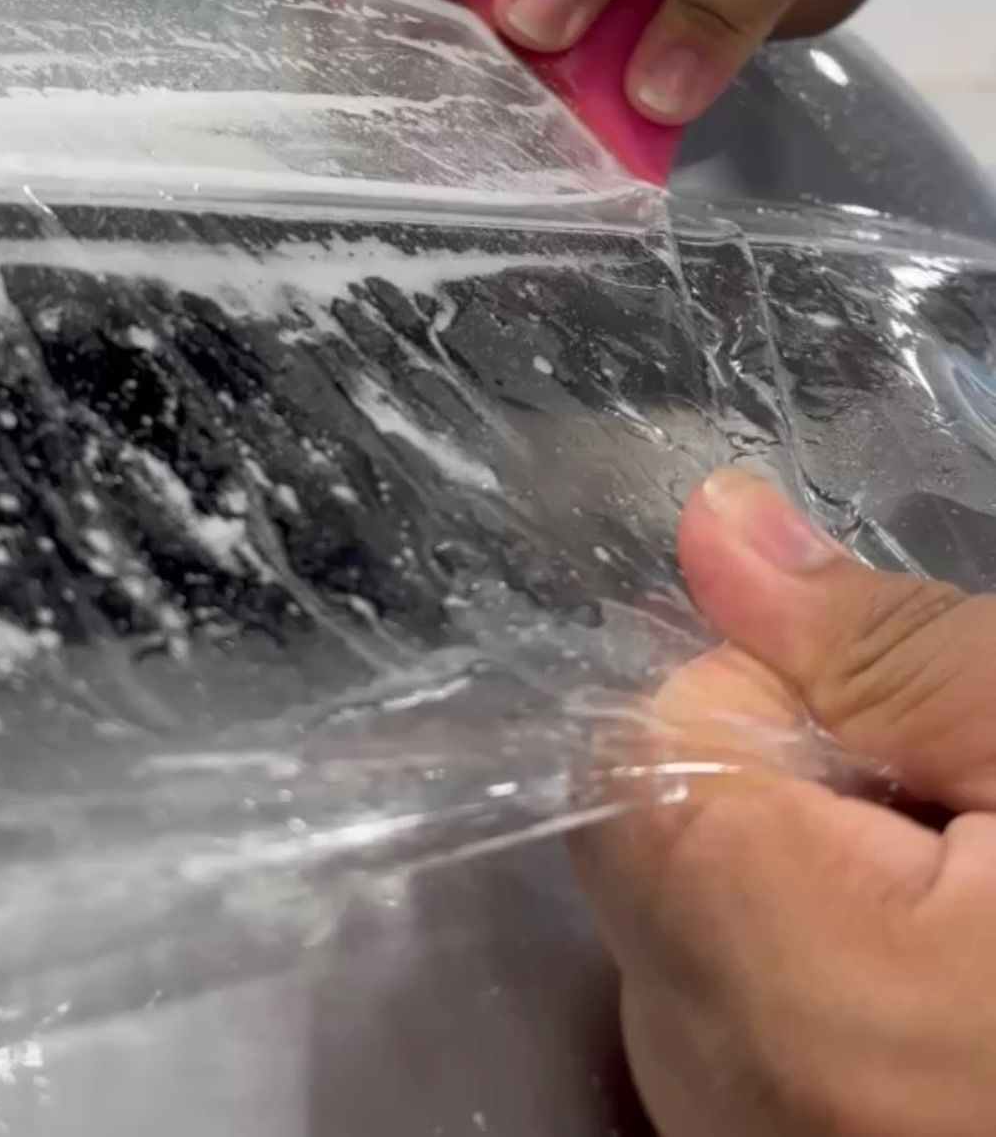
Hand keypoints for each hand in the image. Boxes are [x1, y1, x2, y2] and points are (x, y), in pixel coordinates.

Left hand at [569, 469, 995, 1135]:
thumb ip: (883, 644)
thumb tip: (711, 524)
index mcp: (799, 992)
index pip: (638, 755)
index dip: (761, 696)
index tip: (891, 728)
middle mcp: (739, 1114)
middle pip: (658, 862)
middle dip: (783, 801)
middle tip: (961, 828)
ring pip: (696, 956)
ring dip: (805, 900)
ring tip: (976, 920)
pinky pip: (747, 1048)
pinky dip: (825, 997)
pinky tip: (957, 1003)